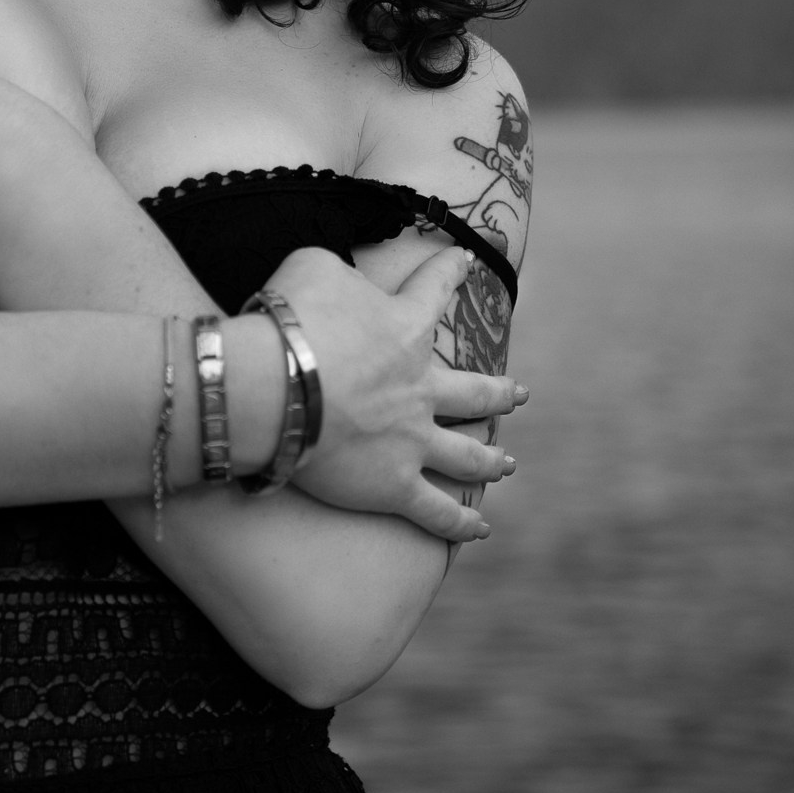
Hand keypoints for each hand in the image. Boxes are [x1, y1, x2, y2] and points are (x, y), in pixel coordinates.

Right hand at [263, 245, 524, 539]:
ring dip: (491, 459)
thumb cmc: (291, 319)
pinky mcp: (395, 486)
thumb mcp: (312, 267)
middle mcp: (422, 386)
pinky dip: (460, 524)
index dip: (449, 271)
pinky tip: (479, 530)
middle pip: (475, 391)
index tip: (465, 262)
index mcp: (405, 328)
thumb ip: (339, 272)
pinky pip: (438, 512)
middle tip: (519, 394)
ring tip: (506, 463)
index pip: (434, 289)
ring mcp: (414, 440)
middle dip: (500, 392)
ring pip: (468, 455)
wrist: (275, 385)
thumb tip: (344, 281)